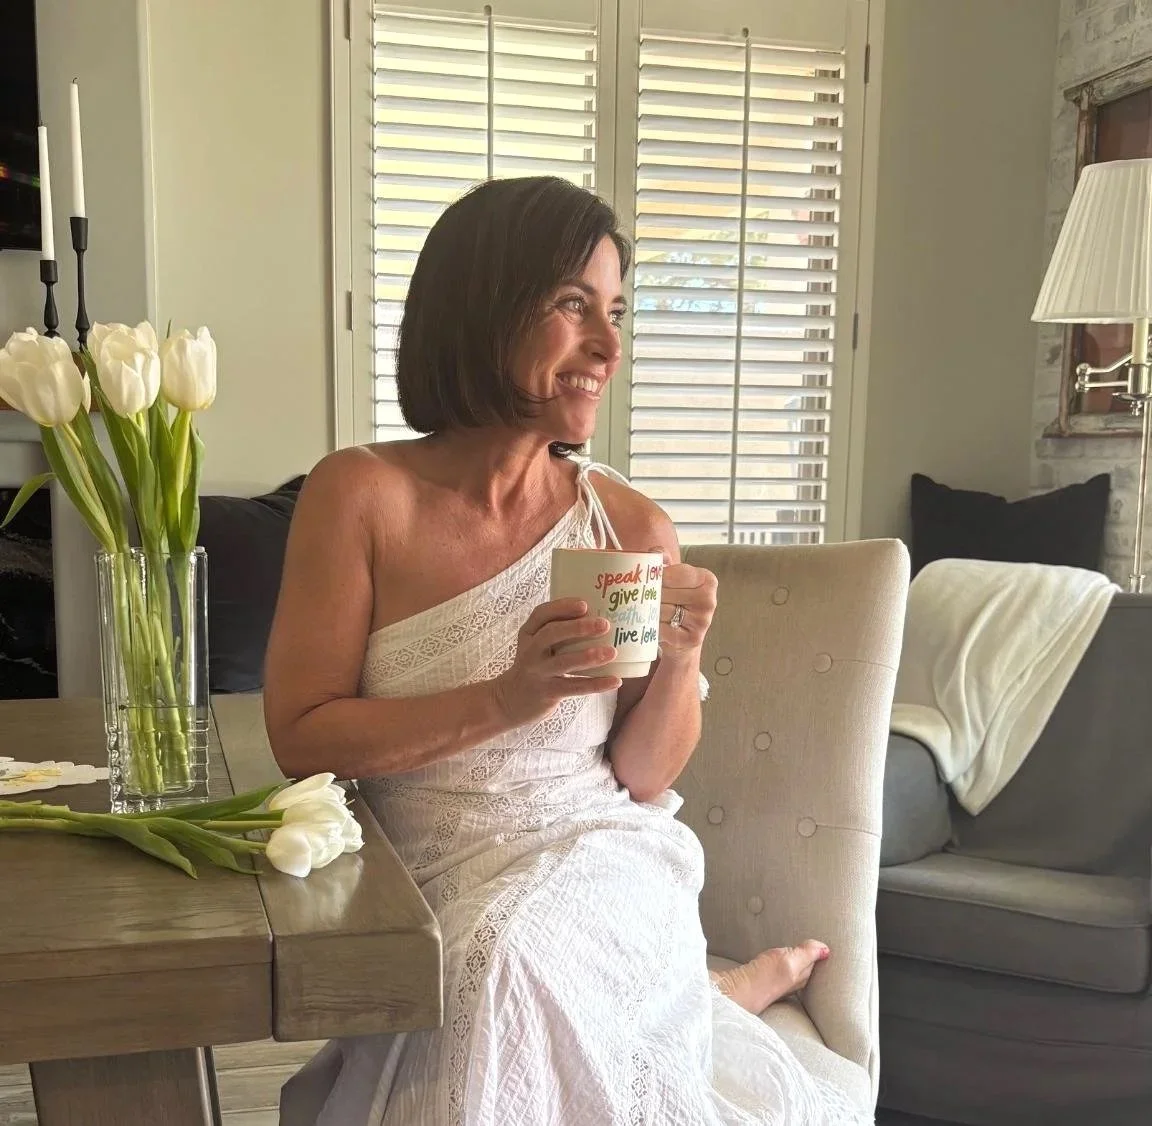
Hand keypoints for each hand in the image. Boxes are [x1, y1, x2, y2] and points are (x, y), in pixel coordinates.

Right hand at [493, 598, 621, 726]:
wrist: (510, 701)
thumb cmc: (534, 665)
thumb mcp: (536, 645)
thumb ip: (558, 631)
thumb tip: (598, 617)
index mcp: (529, 633)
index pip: (541, 614)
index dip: (562, 607)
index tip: (584, 604)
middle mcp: (530, 651)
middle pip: (551, 634)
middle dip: (577, 628)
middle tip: (604, 625)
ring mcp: (538, 672)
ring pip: (563, 662)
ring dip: (589, 656)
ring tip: (612, 652)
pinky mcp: (547, 693)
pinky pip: (574, 687)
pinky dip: (596, 684)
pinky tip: (615, 680)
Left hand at [653, 547, 716, 655]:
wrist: (684, 634)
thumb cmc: (676, 599)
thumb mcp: (674, 576)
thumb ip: (663, 559)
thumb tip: (655, 553)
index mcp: (707, 580)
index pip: (671, 574)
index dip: (654, 578)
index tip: (648, 581)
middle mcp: (709, 600)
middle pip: (664, 593)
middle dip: (649, 595)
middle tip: (641, 597)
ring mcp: (702, 621)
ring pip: (661, 611)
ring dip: (648, 611)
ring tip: (645, 610)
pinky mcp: (692, 639)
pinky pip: (661, 629)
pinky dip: (652, 627)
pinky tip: (651, 625)